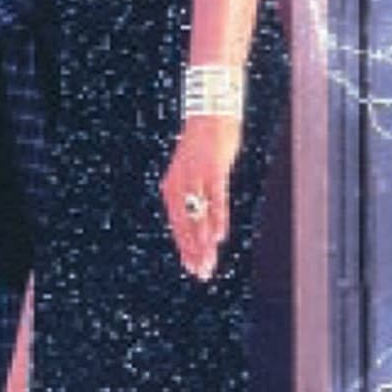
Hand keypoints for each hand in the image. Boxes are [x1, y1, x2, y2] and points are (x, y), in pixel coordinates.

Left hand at [160, 112, 241, 280]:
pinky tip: (219, 236)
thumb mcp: (194, 176)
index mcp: (172, 187)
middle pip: (186, 223)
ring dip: (203, 240)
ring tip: (207, 262)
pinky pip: (215, 198)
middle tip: (201, 273)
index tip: (191, 268)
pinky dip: (216, 218)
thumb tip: (204, 225)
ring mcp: (196, 176)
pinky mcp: (213, 169)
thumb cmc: (203, 150)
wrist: (210, 117)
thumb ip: (196, 199)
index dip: (185, 247)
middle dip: (194, 250)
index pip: (177, 224)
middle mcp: (180, 184)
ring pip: (199, 215)